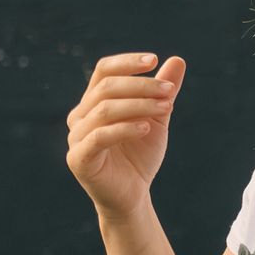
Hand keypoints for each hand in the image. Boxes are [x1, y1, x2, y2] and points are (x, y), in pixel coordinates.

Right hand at [65, 53, 184, 219]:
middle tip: (170, 91)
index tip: (154, 60)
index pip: (104, 70)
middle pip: (106, 88)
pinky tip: (146, 128)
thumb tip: (178, 60)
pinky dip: (125, 129)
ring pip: (105, 109)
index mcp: (94, 102)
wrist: (132, 195)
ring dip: (139, 105)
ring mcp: (76, 136)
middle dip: (141, 86)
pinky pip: (100, 137)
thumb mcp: (157, 118)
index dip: (127, 62)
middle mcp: (80, 115)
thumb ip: (164, 91)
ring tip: (167, 108)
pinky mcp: (78, 158)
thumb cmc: (140, 155)